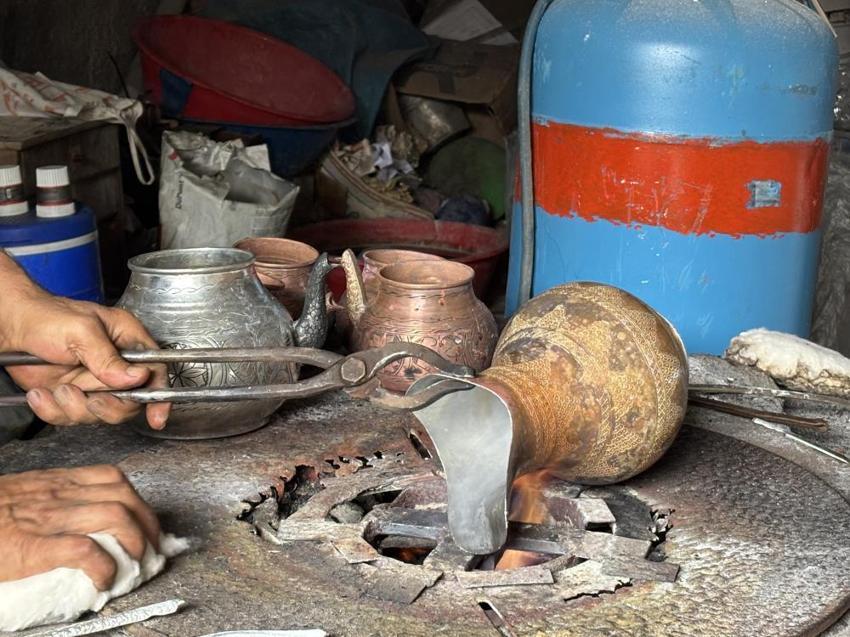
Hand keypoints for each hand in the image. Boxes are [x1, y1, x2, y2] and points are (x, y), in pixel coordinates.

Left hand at [0, 253, 169, 428]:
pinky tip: (42, 393)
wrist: (10, 327)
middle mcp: (115, 365)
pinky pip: (70, 418)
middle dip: (109, 406)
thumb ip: (108, 357)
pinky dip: (52, 410)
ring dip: (75, 407)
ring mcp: (93, 383)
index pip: (156, 370)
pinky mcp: (71, 396)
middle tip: (93, 399)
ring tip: (58, 389)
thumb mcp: (82, 331)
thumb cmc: (46, 316)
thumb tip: (137, 377)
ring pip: (100, 414)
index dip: (160, 394)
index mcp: (127, 341)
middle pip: (131, 401)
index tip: (157, 415)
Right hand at [0, 465, 160, 589]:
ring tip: (135, 566)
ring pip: (116, 517)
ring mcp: (47, 518)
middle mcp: (58, 494)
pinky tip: (105, 580)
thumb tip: (81, 523)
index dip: (139, 502)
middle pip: (125, 498)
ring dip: (136, 544)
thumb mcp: (22, 495)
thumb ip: (51, 500)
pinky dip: (104, 566)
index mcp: (55, 482)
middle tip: (152, 550)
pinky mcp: (32, 546)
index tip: (147, 524)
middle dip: (148, 525)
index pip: (113, 479)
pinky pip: (85, 550)